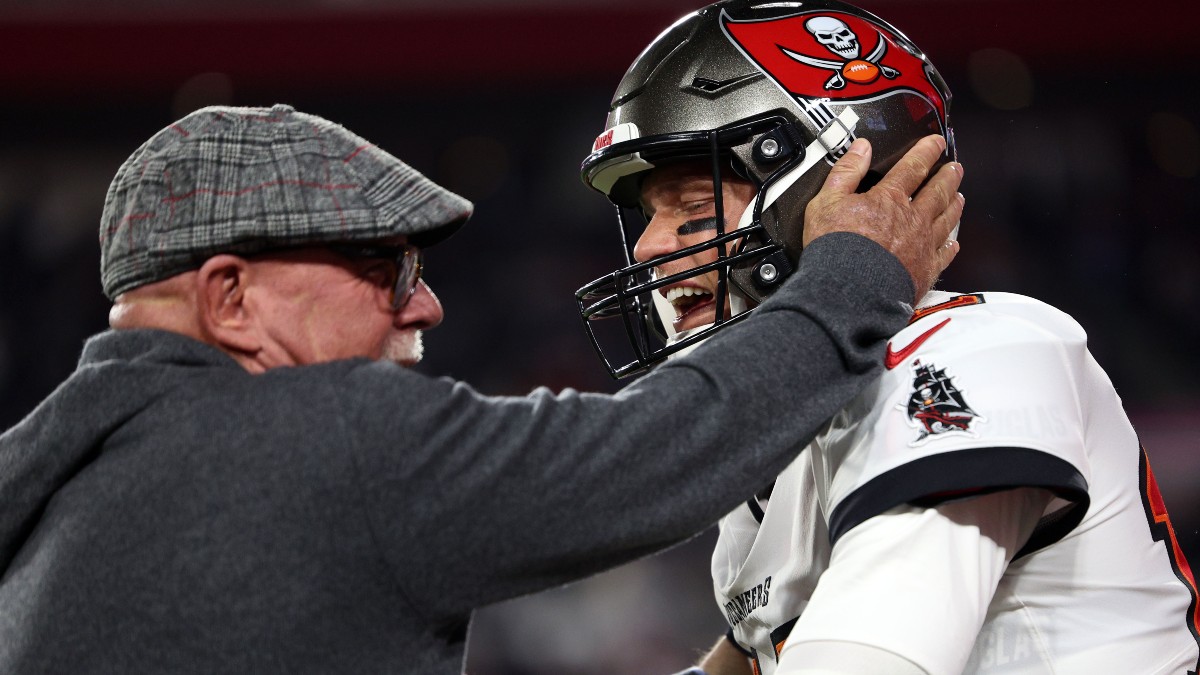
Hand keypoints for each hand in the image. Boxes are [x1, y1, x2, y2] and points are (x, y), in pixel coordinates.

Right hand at [803, 135, 963, 300]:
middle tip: (955, 168)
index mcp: (889, 199)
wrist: (849, 291)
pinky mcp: (924, 270)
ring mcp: (922, 245)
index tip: (936, 144)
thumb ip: (846, 172)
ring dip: (954, 206)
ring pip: (946, 219)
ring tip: (959, 198)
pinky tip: (953, 243)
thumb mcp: (827, 202)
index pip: (912, 167)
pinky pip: (944, 255)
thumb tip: (860, 149)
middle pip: (937, 192)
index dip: (926, 152)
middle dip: (948, 177)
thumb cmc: (836, 249)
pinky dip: (950, 246)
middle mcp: (912, 219)